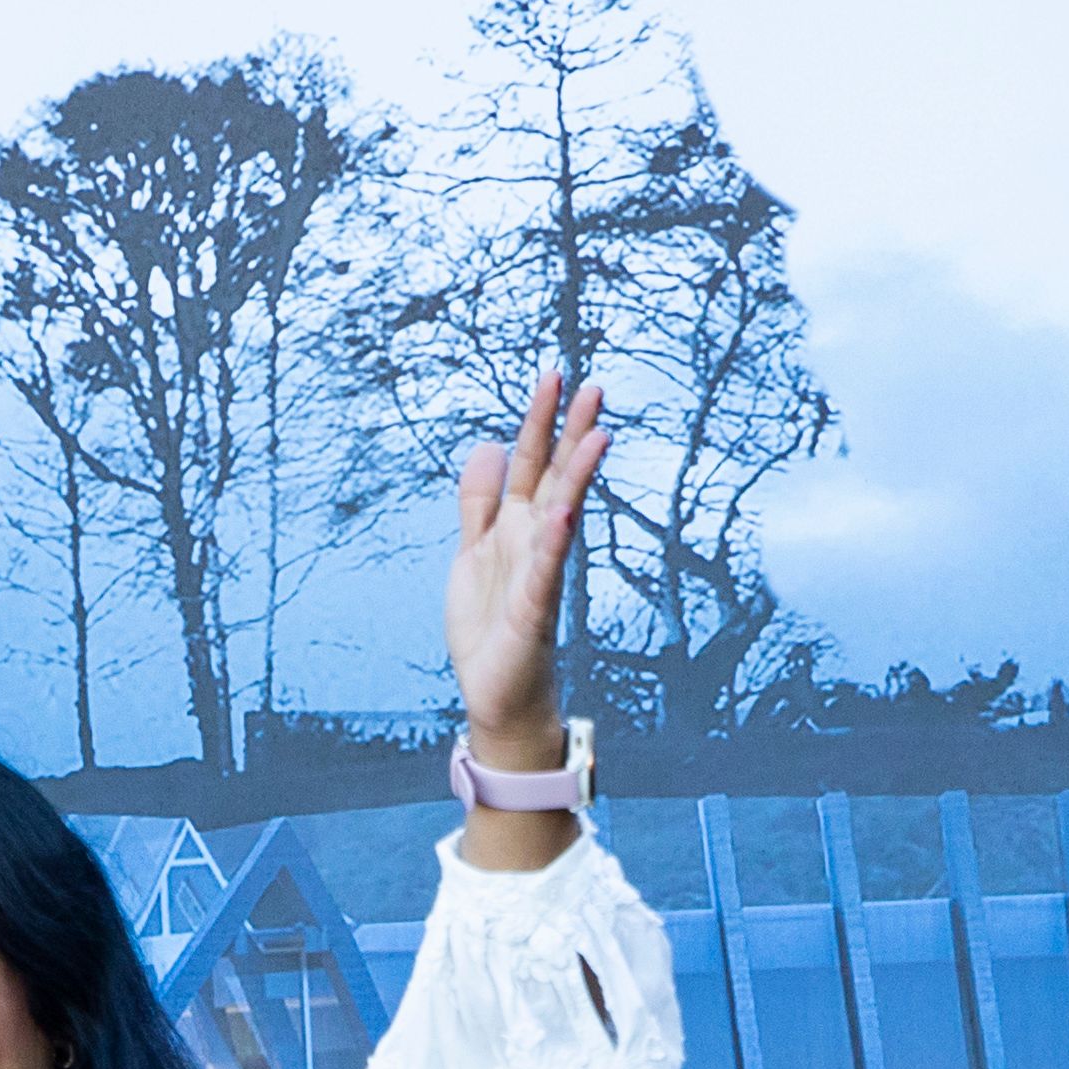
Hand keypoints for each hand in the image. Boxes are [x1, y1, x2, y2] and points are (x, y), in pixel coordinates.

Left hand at [438, 367, 607, 753]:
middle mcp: (533, 542)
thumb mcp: (472, 549)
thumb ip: (478, 501)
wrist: (495, 691)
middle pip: (554, 478)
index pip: (531, 463)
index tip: (555, 377)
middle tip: (593, 387)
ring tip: (596, 436)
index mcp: (515, 526)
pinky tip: (563, 511)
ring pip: (560, 514)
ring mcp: (538, 572)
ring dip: (577, 476)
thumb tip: (487, 445)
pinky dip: (553, 540)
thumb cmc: (490, 626)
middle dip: (570, 433)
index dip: (540, 421)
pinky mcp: (534, 608)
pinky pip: (546, 568)